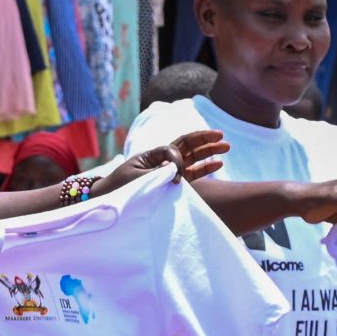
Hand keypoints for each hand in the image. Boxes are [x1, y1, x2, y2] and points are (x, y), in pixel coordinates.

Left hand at [87, 129, 228, 197]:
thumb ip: (157, 173)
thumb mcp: (136, 178)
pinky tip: (219, 163)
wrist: (109, 200)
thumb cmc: (119, 188)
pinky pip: (193, 173)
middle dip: (204, 140)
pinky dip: (205, 168)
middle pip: (187, 145)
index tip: (175, 177)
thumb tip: (178, 171)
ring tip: (227, 146)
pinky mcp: (172, 183)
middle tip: (222, 136)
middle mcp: (163, 160)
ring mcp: (169, 171)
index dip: (179, 160)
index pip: (174, 149)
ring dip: (209, 152)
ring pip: (193, 157)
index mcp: (153, 155)